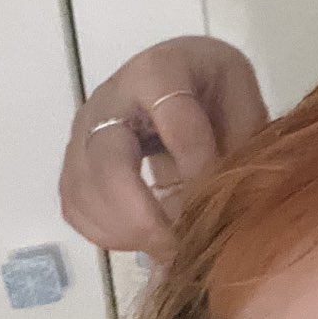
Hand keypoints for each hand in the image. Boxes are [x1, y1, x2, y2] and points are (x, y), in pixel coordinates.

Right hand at [59, 35, 269, 259]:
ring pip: (83, 190)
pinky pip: (75, 206)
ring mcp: (84, 131)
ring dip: (123, 230)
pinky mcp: (75, 161)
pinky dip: (105, 233)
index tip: (214, 204)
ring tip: (167, 247)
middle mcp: (109, 98)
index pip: (173, 119)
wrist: (184, 77)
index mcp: (159, 70)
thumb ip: (239, 146)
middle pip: (107, 161)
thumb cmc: (217, 90)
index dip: (196, 165)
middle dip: (141, 214)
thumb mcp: (242, 102)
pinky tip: (142, 239)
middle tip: (178, 245)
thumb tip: (220, 208)